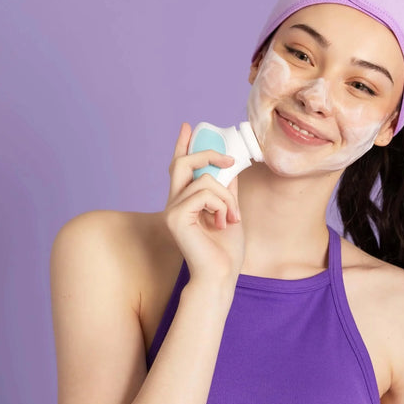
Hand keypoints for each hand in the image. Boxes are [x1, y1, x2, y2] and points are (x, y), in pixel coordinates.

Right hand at [160, 122, 244, 285]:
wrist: (221, 276)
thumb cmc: (225, 252)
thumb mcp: (231, 212)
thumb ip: (227, 190)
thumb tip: (230, 166)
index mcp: (185, 203)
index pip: (180, 167)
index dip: (183, 145)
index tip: (188, 126)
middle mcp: (174, 204)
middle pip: (183, 163)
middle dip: (208, 154)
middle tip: (230, 162)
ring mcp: (172, 210)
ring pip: (205, 180)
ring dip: (227, 197)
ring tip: (231, 218)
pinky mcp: (175, 217)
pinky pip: (204, 193)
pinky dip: (222, 205)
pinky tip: (223, 223)